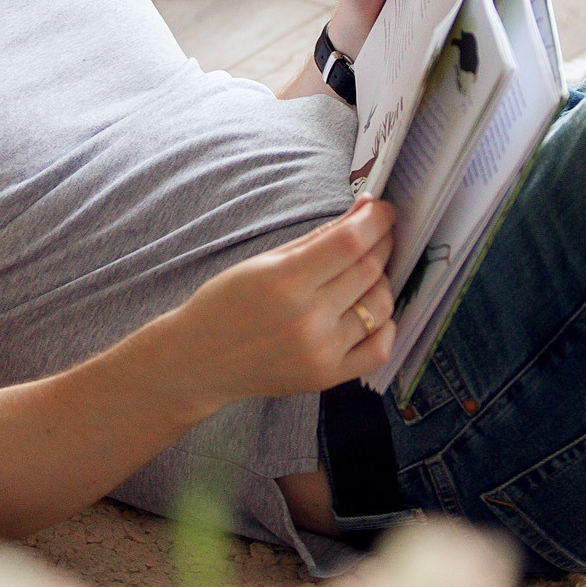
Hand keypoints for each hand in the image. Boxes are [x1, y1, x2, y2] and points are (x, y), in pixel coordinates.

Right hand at [162, 198, 397, 407]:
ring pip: (380, 306)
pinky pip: (379, 349)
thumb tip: (363, 210)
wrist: (200, 360)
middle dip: (382, 243)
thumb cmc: (226, 304)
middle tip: (379, 233)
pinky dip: (385, 325)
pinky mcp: (327, 377)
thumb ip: (318, 238)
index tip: (383, 209)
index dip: (375, 220)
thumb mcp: (265, 261)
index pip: (350, 243)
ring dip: (382, 282)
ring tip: (366, 272)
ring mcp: (321, 352)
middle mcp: (307, 320)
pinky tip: (371, 311)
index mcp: (286, 283)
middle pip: (370, 271)